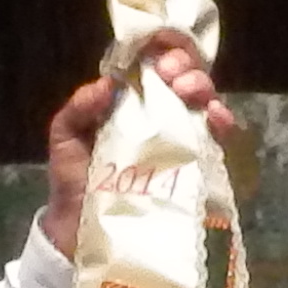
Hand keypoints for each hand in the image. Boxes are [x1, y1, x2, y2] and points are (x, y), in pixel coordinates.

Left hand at [41, 26, 234, 259]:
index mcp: (132, 104)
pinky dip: (222, 123)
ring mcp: (180, 144)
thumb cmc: (74, 182)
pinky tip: (216, 117)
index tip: (156, 54)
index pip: (157, 68)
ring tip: (189, 91)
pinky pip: (217, 142)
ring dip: (203, 88)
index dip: (164, 51)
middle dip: (184, 66)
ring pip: (205, 103)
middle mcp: (161, 119)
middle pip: (186, 79)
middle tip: (170, 74)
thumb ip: (78, 108)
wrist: (79, 236)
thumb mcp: (66, 138)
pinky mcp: (195, 172)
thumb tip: (107, 83)